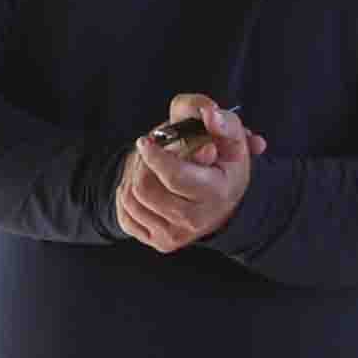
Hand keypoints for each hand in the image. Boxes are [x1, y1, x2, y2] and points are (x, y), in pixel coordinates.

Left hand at [116, 92, 259, 250]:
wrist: (224, 204)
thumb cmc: (223, 165)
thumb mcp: (231, 139)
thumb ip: (222, 122)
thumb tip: (209, 114)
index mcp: (215, 193)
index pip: (174, 176)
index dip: (154, 155)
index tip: (145, 142)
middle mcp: (195, 220)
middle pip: (144, 186)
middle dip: (141, 162)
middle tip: (149, 150)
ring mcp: (176, 236)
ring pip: (131, 199)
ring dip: (133, 175)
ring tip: (147, 165)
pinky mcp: (160, 243)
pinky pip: (126, 214)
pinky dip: (127, 194)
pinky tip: (143, 184)